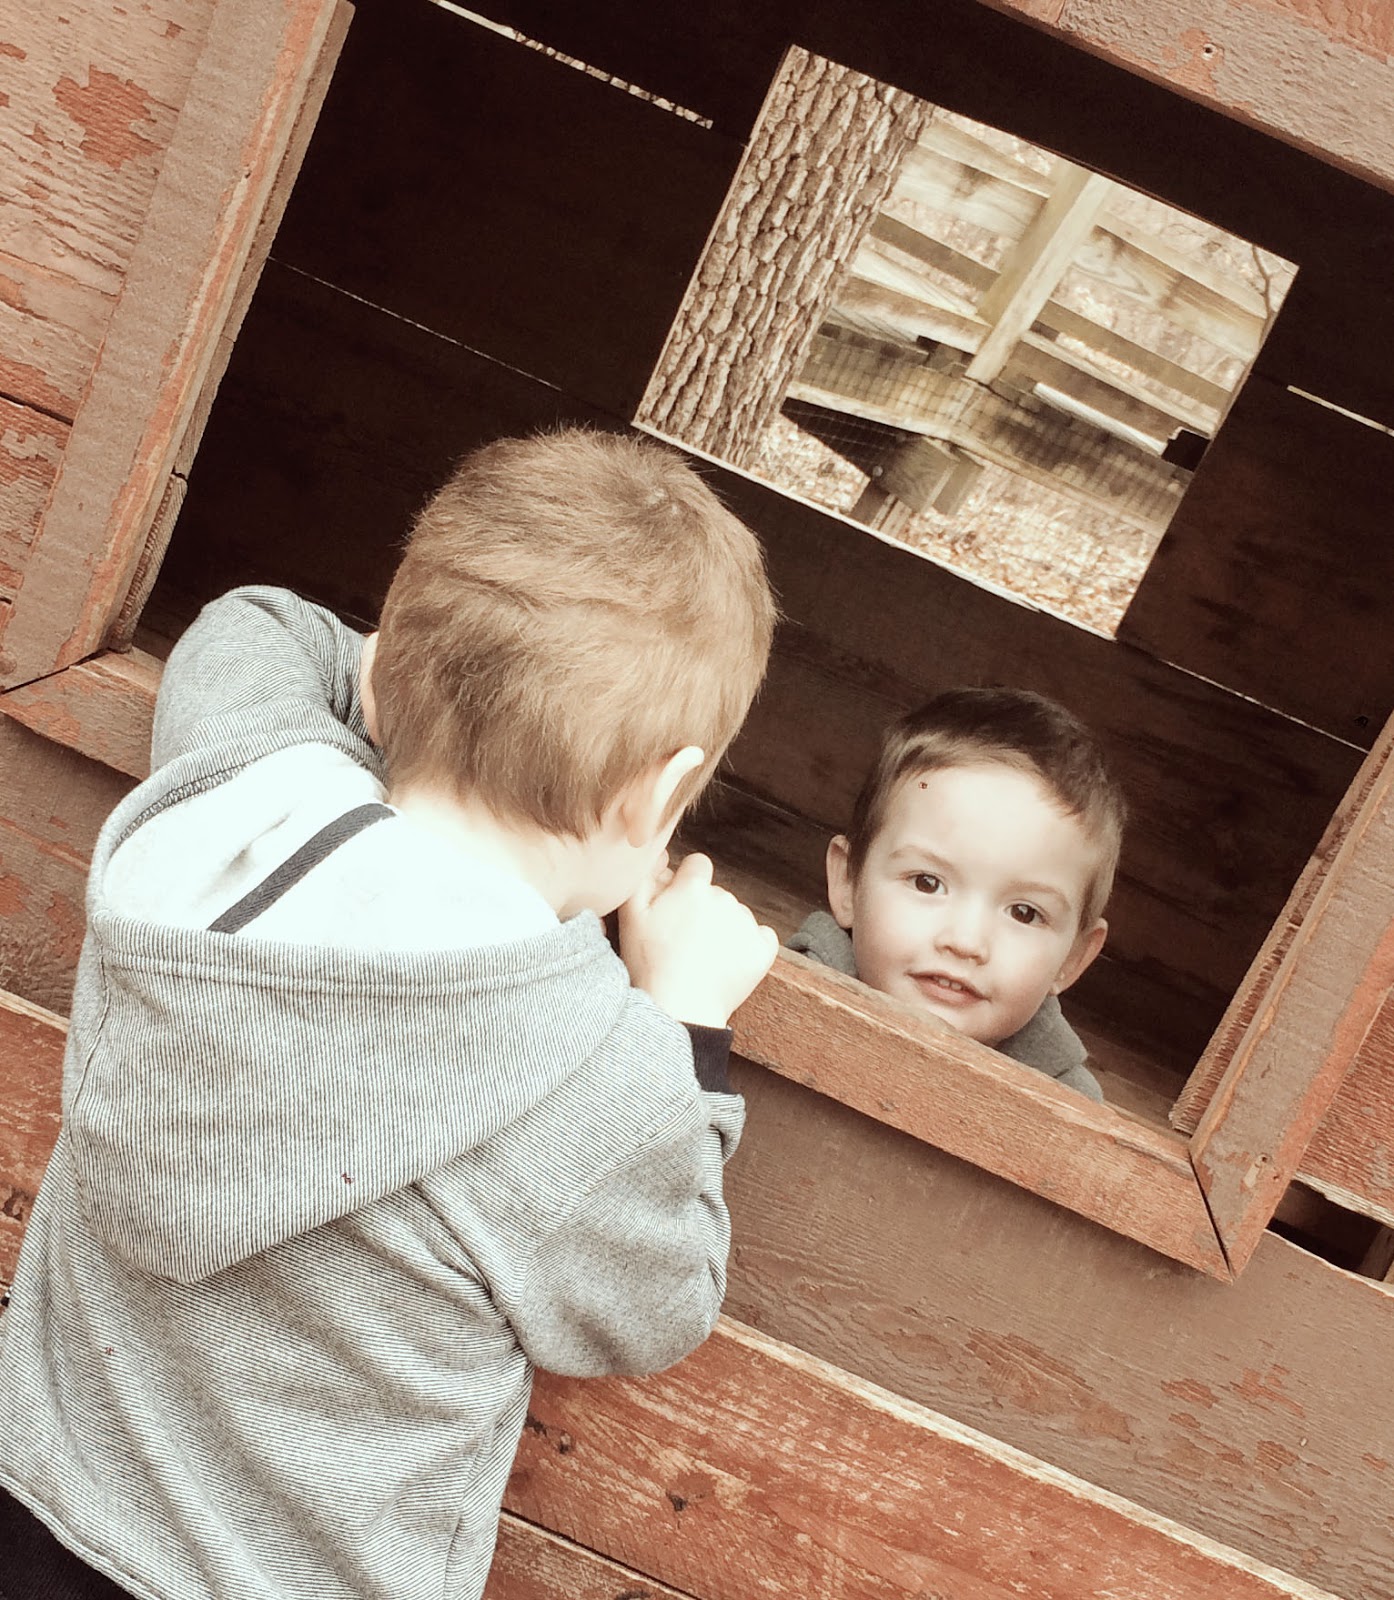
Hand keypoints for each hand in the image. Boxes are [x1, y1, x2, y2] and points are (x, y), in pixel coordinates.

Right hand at [618, 853, 778, 1026]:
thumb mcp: (631, 916)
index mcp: (694, 887)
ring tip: (702, 957)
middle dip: (703, 909)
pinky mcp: (762, 949)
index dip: (686, 883)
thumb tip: (662, 857)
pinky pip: (760, 936)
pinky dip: (748, 945)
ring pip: (736, 915)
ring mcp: (746, 923)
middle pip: (716, 893)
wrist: (678, 1008)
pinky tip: (728, 961)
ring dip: (723, 928)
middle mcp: (724, 898)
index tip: (677, 907)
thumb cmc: (650, 963)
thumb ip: (645, 878)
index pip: (698, 865)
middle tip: (683, 940)